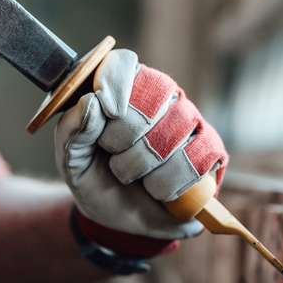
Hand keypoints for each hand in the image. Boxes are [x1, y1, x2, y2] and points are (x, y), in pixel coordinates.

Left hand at [56, 50, 226, 256]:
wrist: (117, 218)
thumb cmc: (93, 178)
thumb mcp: (71, 159)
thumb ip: (72, 130)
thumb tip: (90, 102)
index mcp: (121, 88)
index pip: (123, 65)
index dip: (116, 84)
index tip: (107, 110)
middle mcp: (160, 96)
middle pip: (153, 95)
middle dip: (124, 136)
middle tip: (113, 155)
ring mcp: (189, 119)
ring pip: (174, 129)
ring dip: (143, 165)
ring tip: (132, 176)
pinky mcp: (211, 148)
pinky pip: (200, 155)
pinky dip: (171, 181)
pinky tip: (157, 190)